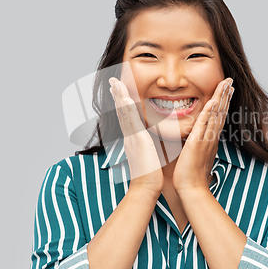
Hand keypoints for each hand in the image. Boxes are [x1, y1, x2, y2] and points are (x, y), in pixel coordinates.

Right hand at [109, 77, 163, 196]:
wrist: (146, 187)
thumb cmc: (150, 174)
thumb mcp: (150, 154)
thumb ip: (150, 144)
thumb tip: (155, 139)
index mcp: (132, 139)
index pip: (126, 117)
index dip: (122, 103)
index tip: (119, 91)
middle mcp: (129, 136)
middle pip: (121, 112)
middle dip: (117, 96)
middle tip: (113, 81)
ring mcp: (131, 137)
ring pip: (124, 113)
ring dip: (120, 97)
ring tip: (115, 83)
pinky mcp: (137, 140)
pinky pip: (131, 121)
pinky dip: (127, 108)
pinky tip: (125, 98)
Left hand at [172, 78, 233, 192]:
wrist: (191, 189)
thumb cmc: (189, 176)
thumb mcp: (192, 156)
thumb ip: (192, 146)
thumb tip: (188, 140)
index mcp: (209, 140)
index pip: (218, 118)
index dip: (223, 103)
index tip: (226, 91)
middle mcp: (211, 138)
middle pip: (221, 113)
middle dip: (225, 95)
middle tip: (230, 81)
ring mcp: (206, 139)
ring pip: (216, 115)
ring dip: (221, 98)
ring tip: (226, 84)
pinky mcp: (198, 143)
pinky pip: (205, 124)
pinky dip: (210, 111)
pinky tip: (214, 100)